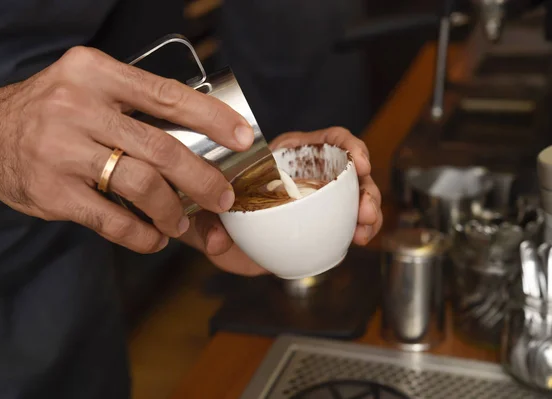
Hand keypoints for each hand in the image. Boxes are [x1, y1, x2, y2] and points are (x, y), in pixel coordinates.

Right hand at [0, 46, 254, 252]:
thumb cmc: (49, 114)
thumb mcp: (87, 90)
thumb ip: (136, 112)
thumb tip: (201, 147)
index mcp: (94, 73)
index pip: (167, 95)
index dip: (212, 117)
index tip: (242, 137)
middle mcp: (77, 106)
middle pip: (161, 147)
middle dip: (202, 178)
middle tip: (222, 197)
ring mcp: (61, 150)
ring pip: (141, 185)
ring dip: (173, 211)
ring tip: (181, 223)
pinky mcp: (51, 191)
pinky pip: (112, 221)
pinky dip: (142, 235)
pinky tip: (153, 237)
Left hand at [181, 126, 381, 275]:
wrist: (223, 240)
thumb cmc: (217, 215)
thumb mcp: (208, 216)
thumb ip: (208, 225)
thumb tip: (217, 243)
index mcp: (286, 157)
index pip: (326, 140)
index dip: (349, 146)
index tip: (360, 163)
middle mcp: (308, 174)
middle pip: (350, 170)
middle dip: (366, 188)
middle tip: (365, 209)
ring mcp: (319, 199)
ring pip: (356, 197)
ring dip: (368, 210)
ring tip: (365, 230)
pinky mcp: (323, 224)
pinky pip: (349, 222)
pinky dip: (361, 229)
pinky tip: (360, 239)